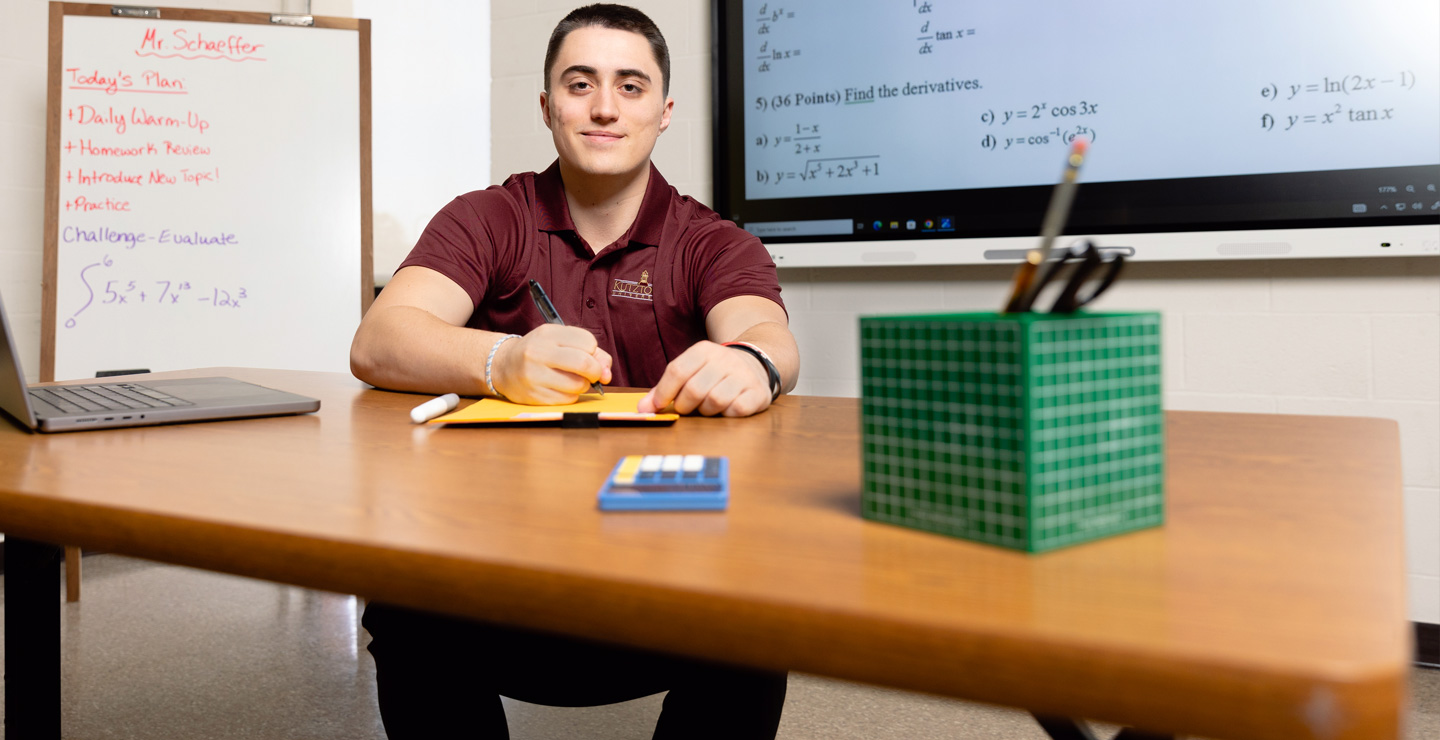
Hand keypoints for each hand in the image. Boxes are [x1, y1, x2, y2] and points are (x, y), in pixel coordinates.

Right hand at [491, 324, 611, 404]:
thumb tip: (606, 374)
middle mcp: (538, 353)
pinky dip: (571, 395)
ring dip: (583, 385)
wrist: (503, 366)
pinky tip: (561, 388)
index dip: (594, 351)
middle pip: (584, 364)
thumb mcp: (559, 341)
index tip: (588, 354)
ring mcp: (534, 376)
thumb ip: (589, 352)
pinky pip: (568, 400)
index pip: (588, 342)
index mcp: (547, 334)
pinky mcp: (534, 396)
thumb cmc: (539, 352)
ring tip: (572, 380)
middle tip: (593, 374)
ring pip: (578, 385)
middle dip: (596, 371)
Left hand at [638, 341, 771, 416]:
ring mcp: (743, 375)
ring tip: (706, 409)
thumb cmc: (713, 375)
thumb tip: (642, 409)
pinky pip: (737, 410)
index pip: (677, 371)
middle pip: (694, 389)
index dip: (664, 393)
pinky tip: (726, 411)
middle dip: (684, 406)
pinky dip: (727, 415)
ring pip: (715, 401)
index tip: (658, 407)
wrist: (754, 366)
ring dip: (706, 412)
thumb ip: (665, 389)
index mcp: (704, 351)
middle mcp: (725, 359)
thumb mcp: (690, 372)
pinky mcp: (758, 392)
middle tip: (686, 409)